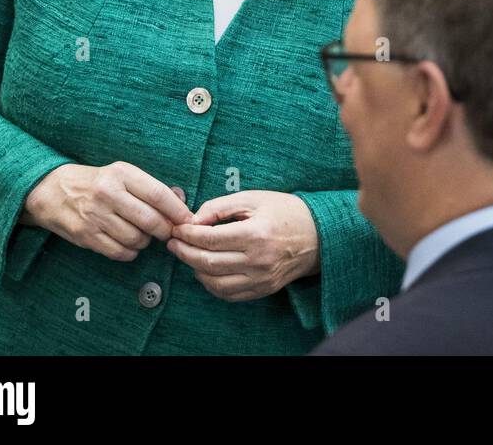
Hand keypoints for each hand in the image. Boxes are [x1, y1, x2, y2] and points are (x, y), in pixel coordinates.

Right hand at [22, 162, 194, 261]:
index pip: (158, 194)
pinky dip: (130, 252)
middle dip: (166, 231)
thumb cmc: (96, 183)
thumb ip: (149, 188)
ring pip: (136, 239)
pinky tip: (129, 245)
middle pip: (150, 220)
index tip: (189, 220)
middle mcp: (108, 193)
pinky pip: (119, 252)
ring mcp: (94, 216)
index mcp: (121, 174)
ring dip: (146, 242)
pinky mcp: (85, 235)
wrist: (51, 190)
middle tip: (169, 233)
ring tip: (144, 236)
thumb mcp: (121, 174)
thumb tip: (181, 204)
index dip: (177, 211)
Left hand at [167, 191, 319, 301]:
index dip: (187, 234)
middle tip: (174, 243)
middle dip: (184, 252)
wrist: (319, 235)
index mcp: (256, 233)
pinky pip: (227, 293)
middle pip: (207, 262)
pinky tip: (206, 269)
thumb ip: (221, 206)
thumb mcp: (254, 199)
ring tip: (189, 255)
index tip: (177, 229)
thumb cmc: (286, 212)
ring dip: (195, 269)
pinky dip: (210, 283)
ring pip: (213, 282)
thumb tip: (194, 220)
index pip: (209, 239)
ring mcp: (261, 278)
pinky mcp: (263, 289)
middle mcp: (258, 260)